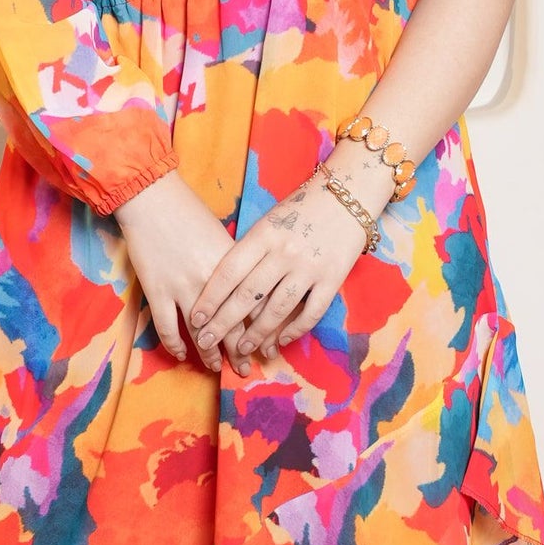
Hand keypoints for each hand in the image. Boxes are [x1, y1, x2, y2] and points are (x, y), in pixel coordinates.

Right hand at [113, 171, 252, 368]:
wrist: (152, 200)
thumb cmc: (188, 212)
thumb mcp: (222, 238)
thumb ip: (235, 267)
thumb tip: (247, 292)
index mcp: (234, 267)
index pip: (255, 308)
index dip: (261, 331)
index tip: (266, 345)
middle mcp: (213, 283)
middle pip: (233, 326)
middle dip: (241, 351)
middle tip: (247, 368)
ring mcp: (183, 288)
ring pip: (202, 334)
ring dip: (210, 355)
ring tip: (217, 368)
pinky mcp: (158, 291)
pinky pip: (168, 328)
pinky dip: (174, 345)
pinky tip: (180, 355)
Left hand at [188, 169, 374, 370]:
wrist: (348, 195)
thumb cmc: (301, 209)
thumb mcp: (269, 221)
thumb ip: (250, 249)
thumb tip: (225, 286)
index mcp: (264, 234)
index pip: (229, 271)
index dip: (210, 298)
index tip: (195, 318)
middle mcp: (284, 252)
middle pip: (248, 295)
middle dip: (223, 323)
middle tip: (207, 342)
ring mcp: (309, 267)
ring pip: (277, 308)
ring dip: (258, 334)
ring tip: (243, 350)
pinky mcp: (333, 278)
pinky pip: (311, 312)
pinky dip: (295, 330)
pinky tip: (281, 341)